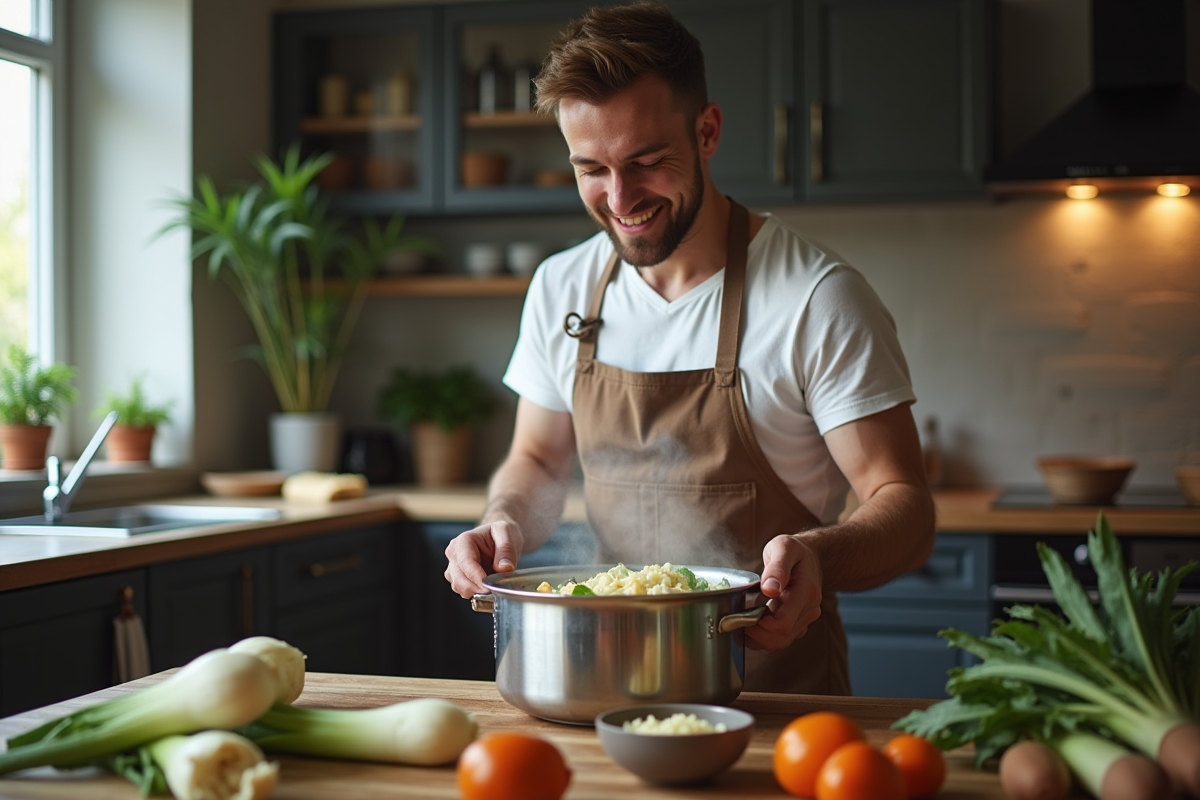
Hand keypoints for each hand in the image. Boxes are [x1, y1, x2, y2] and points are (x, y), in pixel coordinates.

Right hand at [443, 519, 522, 598]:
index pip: (465, 562)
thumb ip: (506, 549)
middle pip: (458, 579)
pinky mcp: (458, 578)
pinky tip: (488, 589)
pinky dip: (476, 594)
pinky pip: (464, 591)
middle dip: (476, 588)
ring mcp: (454, 568)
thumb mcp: (507, 532)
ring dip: (475, 592)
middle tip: (494, 591)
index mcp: (463, 541)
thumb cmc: (499, 533)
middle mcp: (454, 554)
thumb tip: (504, 568)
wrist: (498, 538)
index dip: (476, 577)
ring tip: (493, 588)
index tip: (489, 587)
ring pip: (459, 587)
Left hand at [745, 534, 822, 649]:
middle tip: (737, 617)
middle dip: (755, 633)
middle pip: (780, 638)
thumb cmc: (795, 550)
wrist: (812, 557)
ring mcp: (806, 619)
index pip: (782, 624)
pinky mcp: (799, 624)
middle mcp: (809, 610)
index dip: (759, 625)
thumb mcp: (784, 547)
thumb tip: (769, 590)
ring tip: (742, 619)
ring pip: (780, 642)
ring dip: (757, 637)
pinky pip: (780, 639)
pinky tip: (751, 622)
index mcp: (806, 592)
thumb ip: (777, 568)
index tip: (743, 612)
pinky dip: (763, 636)